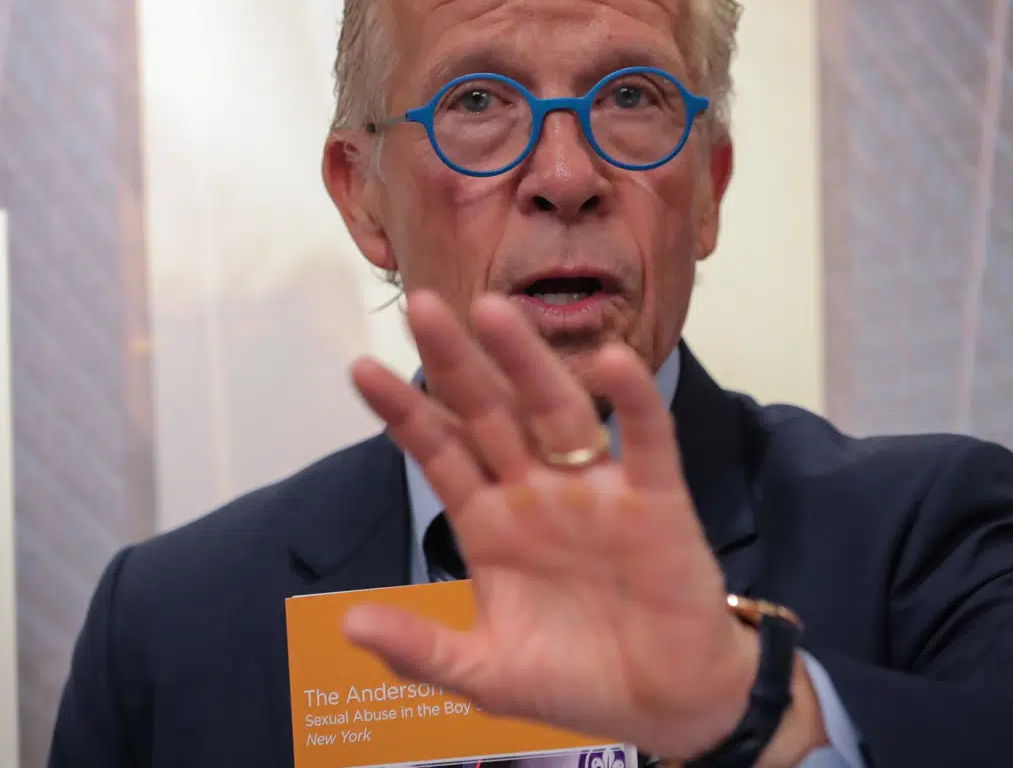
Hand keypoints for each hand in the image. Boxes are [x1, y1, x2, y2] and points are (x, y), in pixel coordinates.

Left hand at [341, 291, 820, 760]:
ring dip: (527, 362)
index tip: (361, 368)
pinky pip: (643, 439)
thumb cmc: (575, 680)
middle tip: (421, 308)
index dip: (404, 413)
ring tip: (494, 311)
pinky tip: (612, 360)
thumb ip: (421, 649)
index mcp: (490, 522)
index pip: (439, 453)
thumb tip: (346, 624)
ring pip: (556, 410)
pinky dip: (630, 401)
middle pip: (490, 413)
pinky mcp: (654, 498)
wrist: (666, 704)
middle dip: (456, 362)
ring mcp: (595, 488)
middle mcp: (536, 491)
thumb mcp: (485, 673)